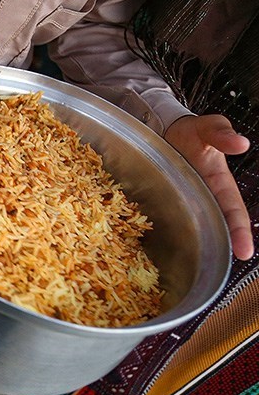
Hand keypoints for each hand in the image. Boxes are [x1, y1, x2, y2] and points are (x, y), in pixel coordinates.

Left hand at [164, 114, 253, 260]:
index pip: (233, 212)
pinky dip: (156, 232)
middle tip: (215, 266)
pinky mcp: (160, 200)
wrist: (167, 128)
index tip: (245, 252)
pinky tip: (149, 246)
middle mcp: (202, 197)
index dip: (240, 233)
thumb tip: (241, 143)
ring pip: (187, 226)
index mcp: (219, 184)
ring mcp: (181, 200)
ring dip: (187, 244)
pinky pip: (159, 218)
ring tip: (184, 264)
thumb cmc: (193, 132)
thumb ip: (222, 134)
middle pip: (212, 226)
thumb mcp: (209, 127)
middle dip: (216, 246)